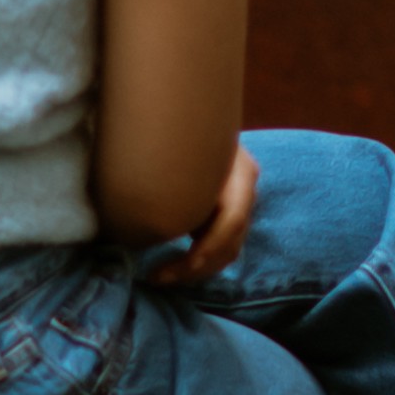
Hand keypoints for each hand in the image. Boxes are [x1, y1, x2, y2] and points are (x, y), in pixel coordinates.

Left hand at [160, 142, 260, 284]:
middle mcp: (246, 192)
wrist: (195, 117)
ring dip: (194, 270)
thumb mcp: (181, 154)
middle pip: (231, 243)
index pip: (233, 221)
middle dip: (194, 268)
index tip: (176, 266)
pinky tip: (170, 265)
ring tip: (158, 275)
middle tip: (156, 277)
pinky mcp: (228, 215)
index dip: (207, 247)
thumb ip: (176, 186)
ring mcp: (241, 205)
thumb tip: (147, 220)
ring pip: (227, 251)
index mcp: (242, 174)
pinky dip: (197, 261)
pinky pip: (220, 247)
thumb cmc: (181, 133)